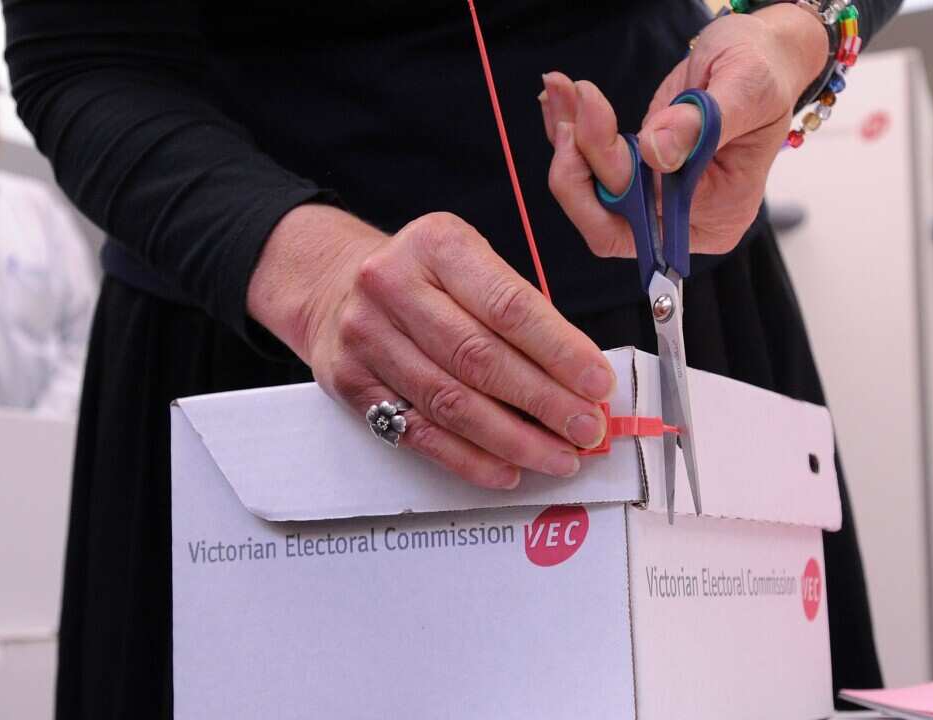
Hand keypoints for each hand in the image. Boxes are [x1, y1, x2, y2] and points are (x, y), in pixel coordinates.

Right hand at [247, 205, 615, 489]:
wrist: (334, 284)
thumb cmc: (423, 278)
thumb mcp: (468, 264)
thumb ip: (519, 313)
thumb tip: (580, 379)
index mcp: (437, 246)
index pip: (509, 307)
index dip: (560, 352)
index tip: (597, 384)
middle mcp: (394, 286)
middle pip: (480, 358)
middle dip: (543, 402)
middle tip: (585, 429)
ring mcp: (367, 336)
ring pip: (451, 403)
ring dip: (513, 439)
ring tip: (557, 457)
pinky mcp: (351, 382)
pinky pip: (419, 432)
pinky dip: (468, 458)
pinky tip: (506, 469)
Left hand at [541, 4, 827, 256]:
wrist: (758, 55)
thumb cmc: (764, 74)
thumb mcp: (747, 91)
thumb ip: (701, 125)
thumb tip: (655, 151)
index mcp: (714, 218)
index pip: (645, 231)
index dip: (611, 189)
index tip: (592, 128)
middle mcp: (678, 216)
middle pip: (606, 215)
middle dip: (579, 160)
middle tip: (573, 103)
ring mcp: (652, 193)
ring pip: (588, 186)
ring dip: (567, 136)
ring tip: (560, 88)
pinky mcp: (633, 166)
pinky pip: (587, 161)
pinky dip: (568, 128)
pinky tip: (559, 98)